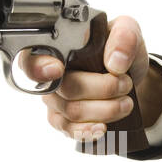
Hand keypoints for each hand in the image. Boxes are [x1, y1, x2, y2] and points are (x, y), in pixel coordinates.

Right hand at [16, 16, 148, 141]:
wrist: (129, 76)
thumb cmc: (119, 50)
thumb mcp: (128, 31)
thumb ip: (124, 37)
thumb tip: (115, 62)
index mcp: (58, 48)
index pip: (32, 59)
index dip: (40, 67)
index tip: (58, 69)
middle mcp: (50, 75)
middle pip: (66, 89)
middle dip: (103, 89)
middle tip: (125, 84)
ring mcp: (55, 100)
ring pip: (73, 112)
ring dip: (106, 109)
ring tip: (126, 102)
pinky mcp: (63, 120)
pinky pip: (70, 130)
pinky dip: (89, 130)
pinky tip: (103, 127)